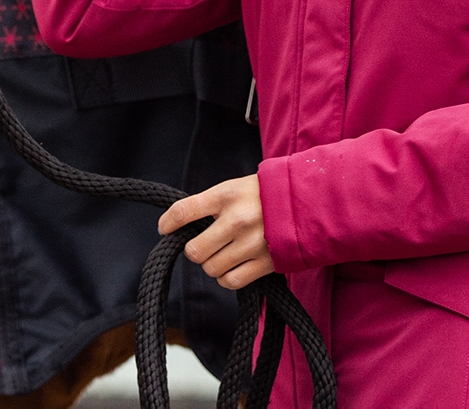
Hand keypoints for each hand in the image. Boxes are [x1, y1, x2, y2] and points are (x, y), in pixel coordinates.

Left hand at [157, 175, 274, 290]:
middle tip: (202, 245)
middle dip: (194, 250)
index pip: (184, 210)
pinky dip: (226, 278)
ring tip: (222, 254)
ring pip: (212, 268)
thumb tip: (184, 226)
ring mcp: (251, 243)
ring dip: (212, 265)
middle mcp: (236, 219)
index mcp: (226, 195)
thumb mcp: (234, 188)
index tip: (164, 228)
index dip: (168, 223)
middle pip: (194, 250)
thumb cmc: (262, 194)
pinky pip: (231, 281)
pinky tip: (232, 267)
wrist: (304, 201)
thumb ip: (211, 205)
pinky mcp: (265, 263)